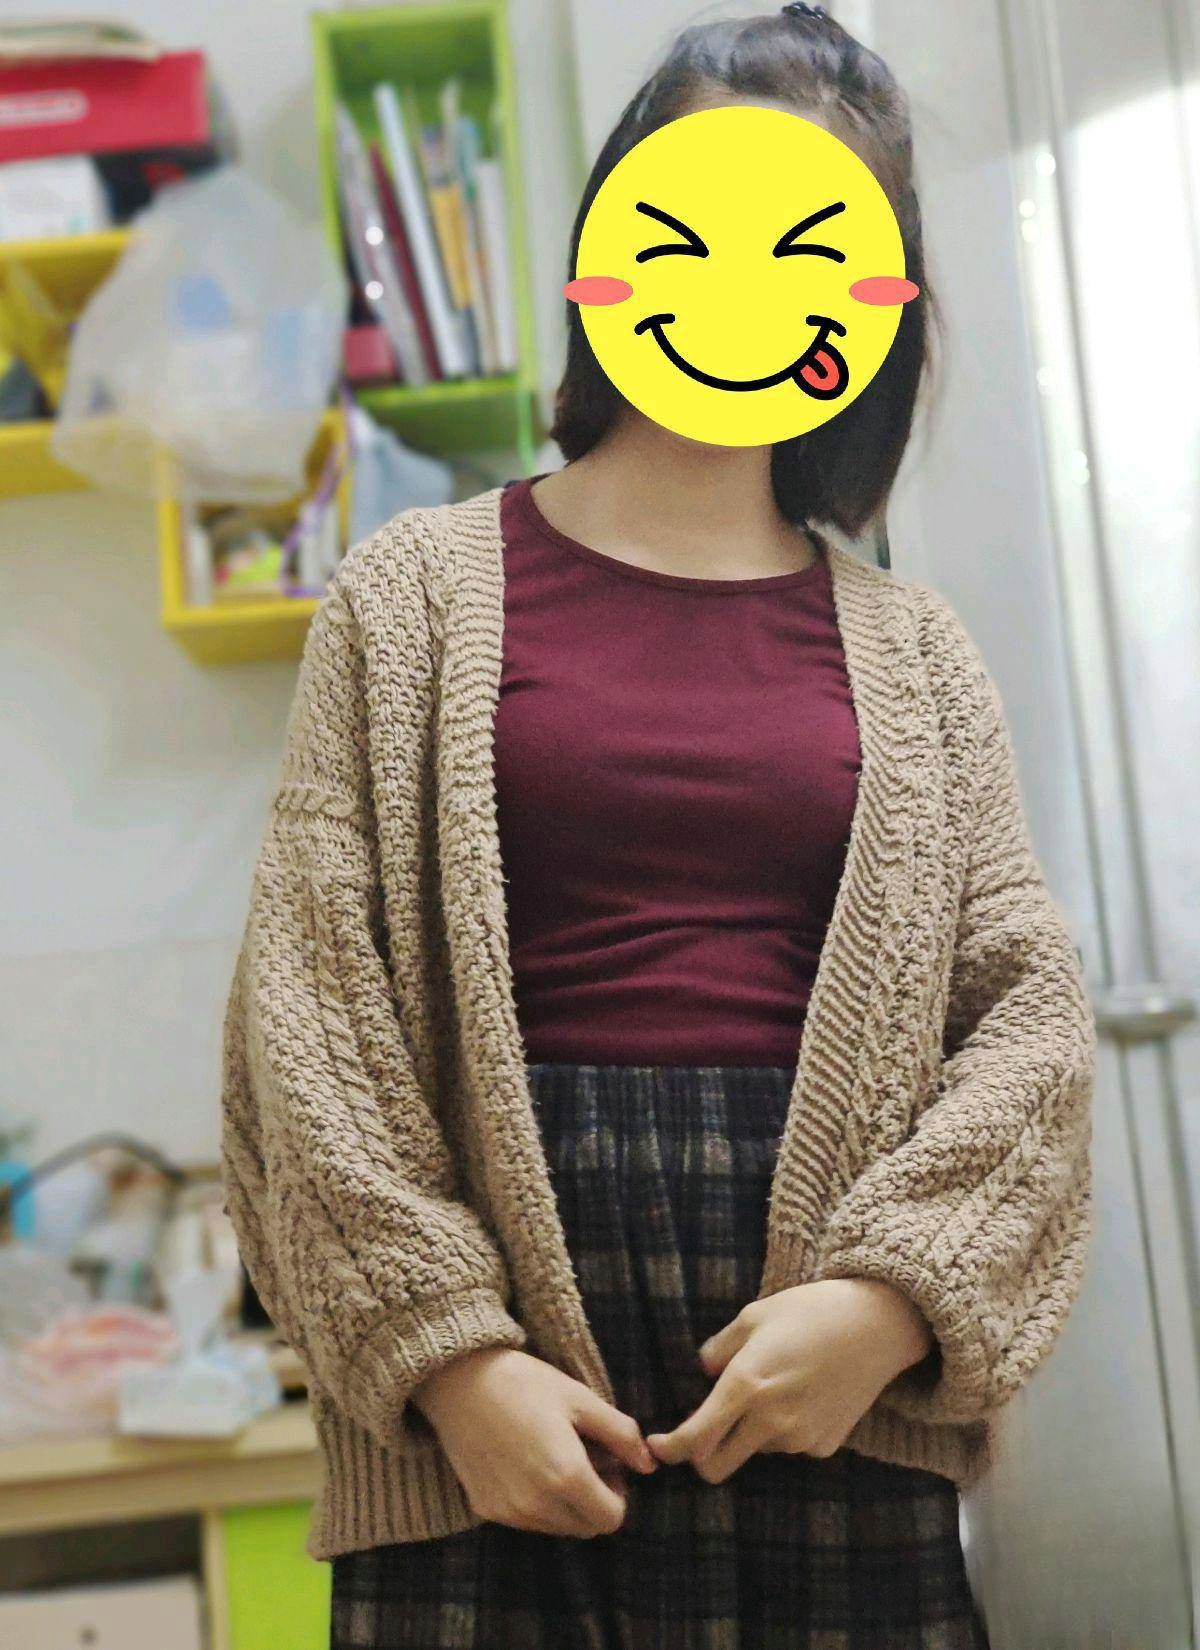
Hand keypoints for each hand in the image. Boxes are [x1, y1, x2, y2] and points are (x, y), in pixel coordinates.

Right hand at [411, 1346, 657, 1537]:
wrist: (459, 1381)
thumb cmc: (525, 1382)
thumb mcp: (581, 1398)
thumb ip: (621, 1434)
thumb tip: (649, 1464)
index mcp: (566, 1476)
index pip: (611, 1519)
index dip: (618, 1494)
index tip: (608, 1464)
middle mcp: (537, 1505)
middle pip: (586, 1528)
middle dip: (594, 1501)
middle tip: (585, 1458)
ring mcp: (509, 1512)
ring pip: (557, 1527)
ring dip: (566, 1504)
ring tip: (554, 1458)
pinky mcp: (486, 1509)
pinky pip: (526, 1520)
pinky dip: (537, 1502)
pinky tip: (526, 1462)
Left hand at [645, 1279, 933, 1482]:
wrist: (876, 1326)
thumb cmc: (810, 1311)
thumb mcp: (755, 1316)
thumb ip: (719, 1349)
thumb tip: (703, 1374)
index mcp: (746, 1385)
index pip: (695, 1438)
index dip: (670, 1449)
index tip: (657, 1447)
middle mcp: (770, 1420)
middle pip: (717, 1466)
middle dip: (703, 1457)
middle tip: (704, 1431)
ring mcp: (800, 1437)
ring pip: (756, 1451)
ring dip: (751, 1434)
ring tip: (776, 1387)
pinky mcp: (824, 1446)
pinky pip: (790, 1447)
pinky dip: (785, 1431)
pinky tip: (804, 1396)